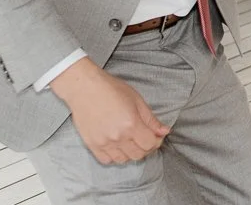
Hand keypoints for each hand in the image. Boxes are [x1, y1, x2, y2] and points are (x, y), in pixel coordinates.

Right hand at [49, 58, 168, 163]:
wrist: (85, 89)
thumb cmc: (112, 90)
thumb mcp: (138, 101)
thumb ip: (151, 119)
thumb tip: (164, 131)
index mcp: (131, 124)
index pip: (150, 144)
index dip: (157, 141)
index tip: (156, 136)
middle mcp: (117, 137)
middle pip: (138, 155)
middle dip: (146, 148)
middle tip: (145, 138)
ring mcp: (103, 143)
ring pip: (123, 160)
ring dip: (131, 153)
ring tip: (131, 142)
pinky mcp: (92, 145)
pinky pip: (106, 160)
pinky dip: (114, 156)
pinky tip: (117, 146)